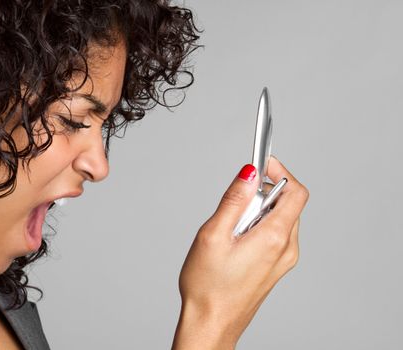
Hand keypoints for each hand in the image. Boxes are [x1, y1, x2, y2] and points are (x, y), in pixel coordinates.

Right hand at [172, 156, 308, 349]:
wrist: (211, 323)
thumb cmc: (208, 286)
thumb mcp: (213, 235)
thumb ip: (234, 200)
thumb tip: (250, 173)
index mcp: (273, 238)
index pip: (295, 191)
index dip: (280, 171)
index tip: (262, 164)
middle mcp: (286, 249)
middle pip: (288, 203)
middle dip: (263, 192)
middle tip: (234, 204)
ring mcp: (283, 260)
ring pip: (281, 218)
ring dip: (259, 210)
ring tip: (231, 228)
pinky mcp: (275, 267)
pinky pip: (276, 235)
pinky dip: (259, 226)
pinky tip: (235, 241)